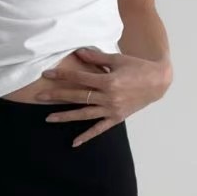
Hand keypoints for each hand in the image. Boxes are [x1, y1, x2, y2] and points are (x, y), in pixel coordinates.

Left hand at [37, 47, 171, 146]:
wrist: (158, 82)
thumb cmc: (138, 67)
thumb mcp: (117, 59)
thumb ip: (97, 58)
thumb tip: (78, 53)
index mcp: (108, 81)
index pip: (79, 78)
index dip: (62, 76)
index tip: (47, 74)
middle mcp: (109, 97)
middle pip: (78, 96)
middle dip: (57, 96)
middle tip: (39, 96)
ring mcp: (112, 110)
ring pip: (84, 114)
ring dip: (65, 116)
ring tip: (48, 118)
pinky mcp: (117, 118)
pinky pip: (99, 129)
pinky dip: (87, 136)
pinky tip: (74, 142)